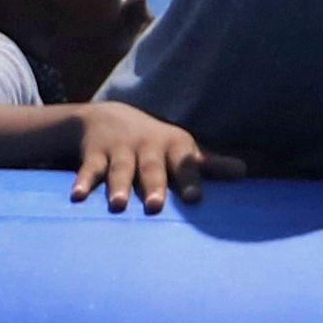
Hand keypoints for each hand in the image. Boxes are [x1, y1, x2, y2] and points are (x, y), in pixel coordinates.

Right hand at [67, 104, 209, 213]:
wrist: (108, 116)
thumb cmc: (155, 142)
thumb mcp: (182, 148)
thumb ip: (209, 164)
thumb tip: (244, 172)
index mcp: (173, 146)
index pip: (184, 163)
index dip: (190, 179)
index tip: (194, 199)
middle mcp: (147, 147)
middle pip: (151, 168)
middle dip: (153, 186)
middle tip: (156, 206)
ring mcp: (119, 150)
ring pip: (119, 170)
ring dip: (118, 186)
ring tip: (118, 205)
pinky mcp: (93, 154)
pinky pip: (87, 169)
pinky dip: (82, 182)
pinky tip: (77, 197)